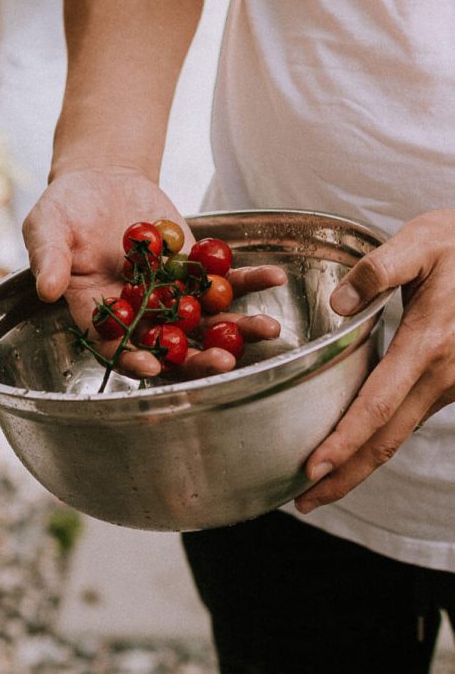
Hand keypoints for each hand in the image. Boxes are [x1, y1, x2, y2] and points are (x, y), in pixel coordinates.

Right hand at [23, 166, 284, 379]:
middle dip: (198, 357)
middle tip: (224, 363)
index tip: (153, 364)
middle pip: (170, 345)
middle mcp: (137, 311)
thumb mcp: (47, 225)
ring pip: (206, 321)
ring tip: (269, 330)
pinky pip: (224, 279)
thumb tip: (46, 289)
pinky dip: (249, 280)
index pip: (115, 345)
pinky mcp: (194, 267)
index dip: (133, 357)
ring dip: (239, 328)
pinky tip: (273, 278)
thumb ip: (48, 256)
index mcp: (97, 312)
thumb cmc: (65, 207)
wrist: (101, 179)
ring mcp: (170, 292)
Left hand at [295, 209, 454, 512]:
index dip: (345, 440)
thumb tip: (338, 303)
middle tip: (305, 501)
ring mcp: (453, 383)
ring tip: (321, 482)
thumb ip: (379, 269)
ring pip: (401, 432)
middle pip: (388, 438)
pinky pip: (413, 417)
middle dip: (346, 474)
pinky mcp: (454, 382)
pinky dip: (381, 437)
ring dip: (362, 461)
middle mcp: (444, 373)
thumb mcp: (422, 242)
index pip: (378, 404)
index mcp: (429, 343)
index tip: (312, 468)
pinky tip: (356, 444)